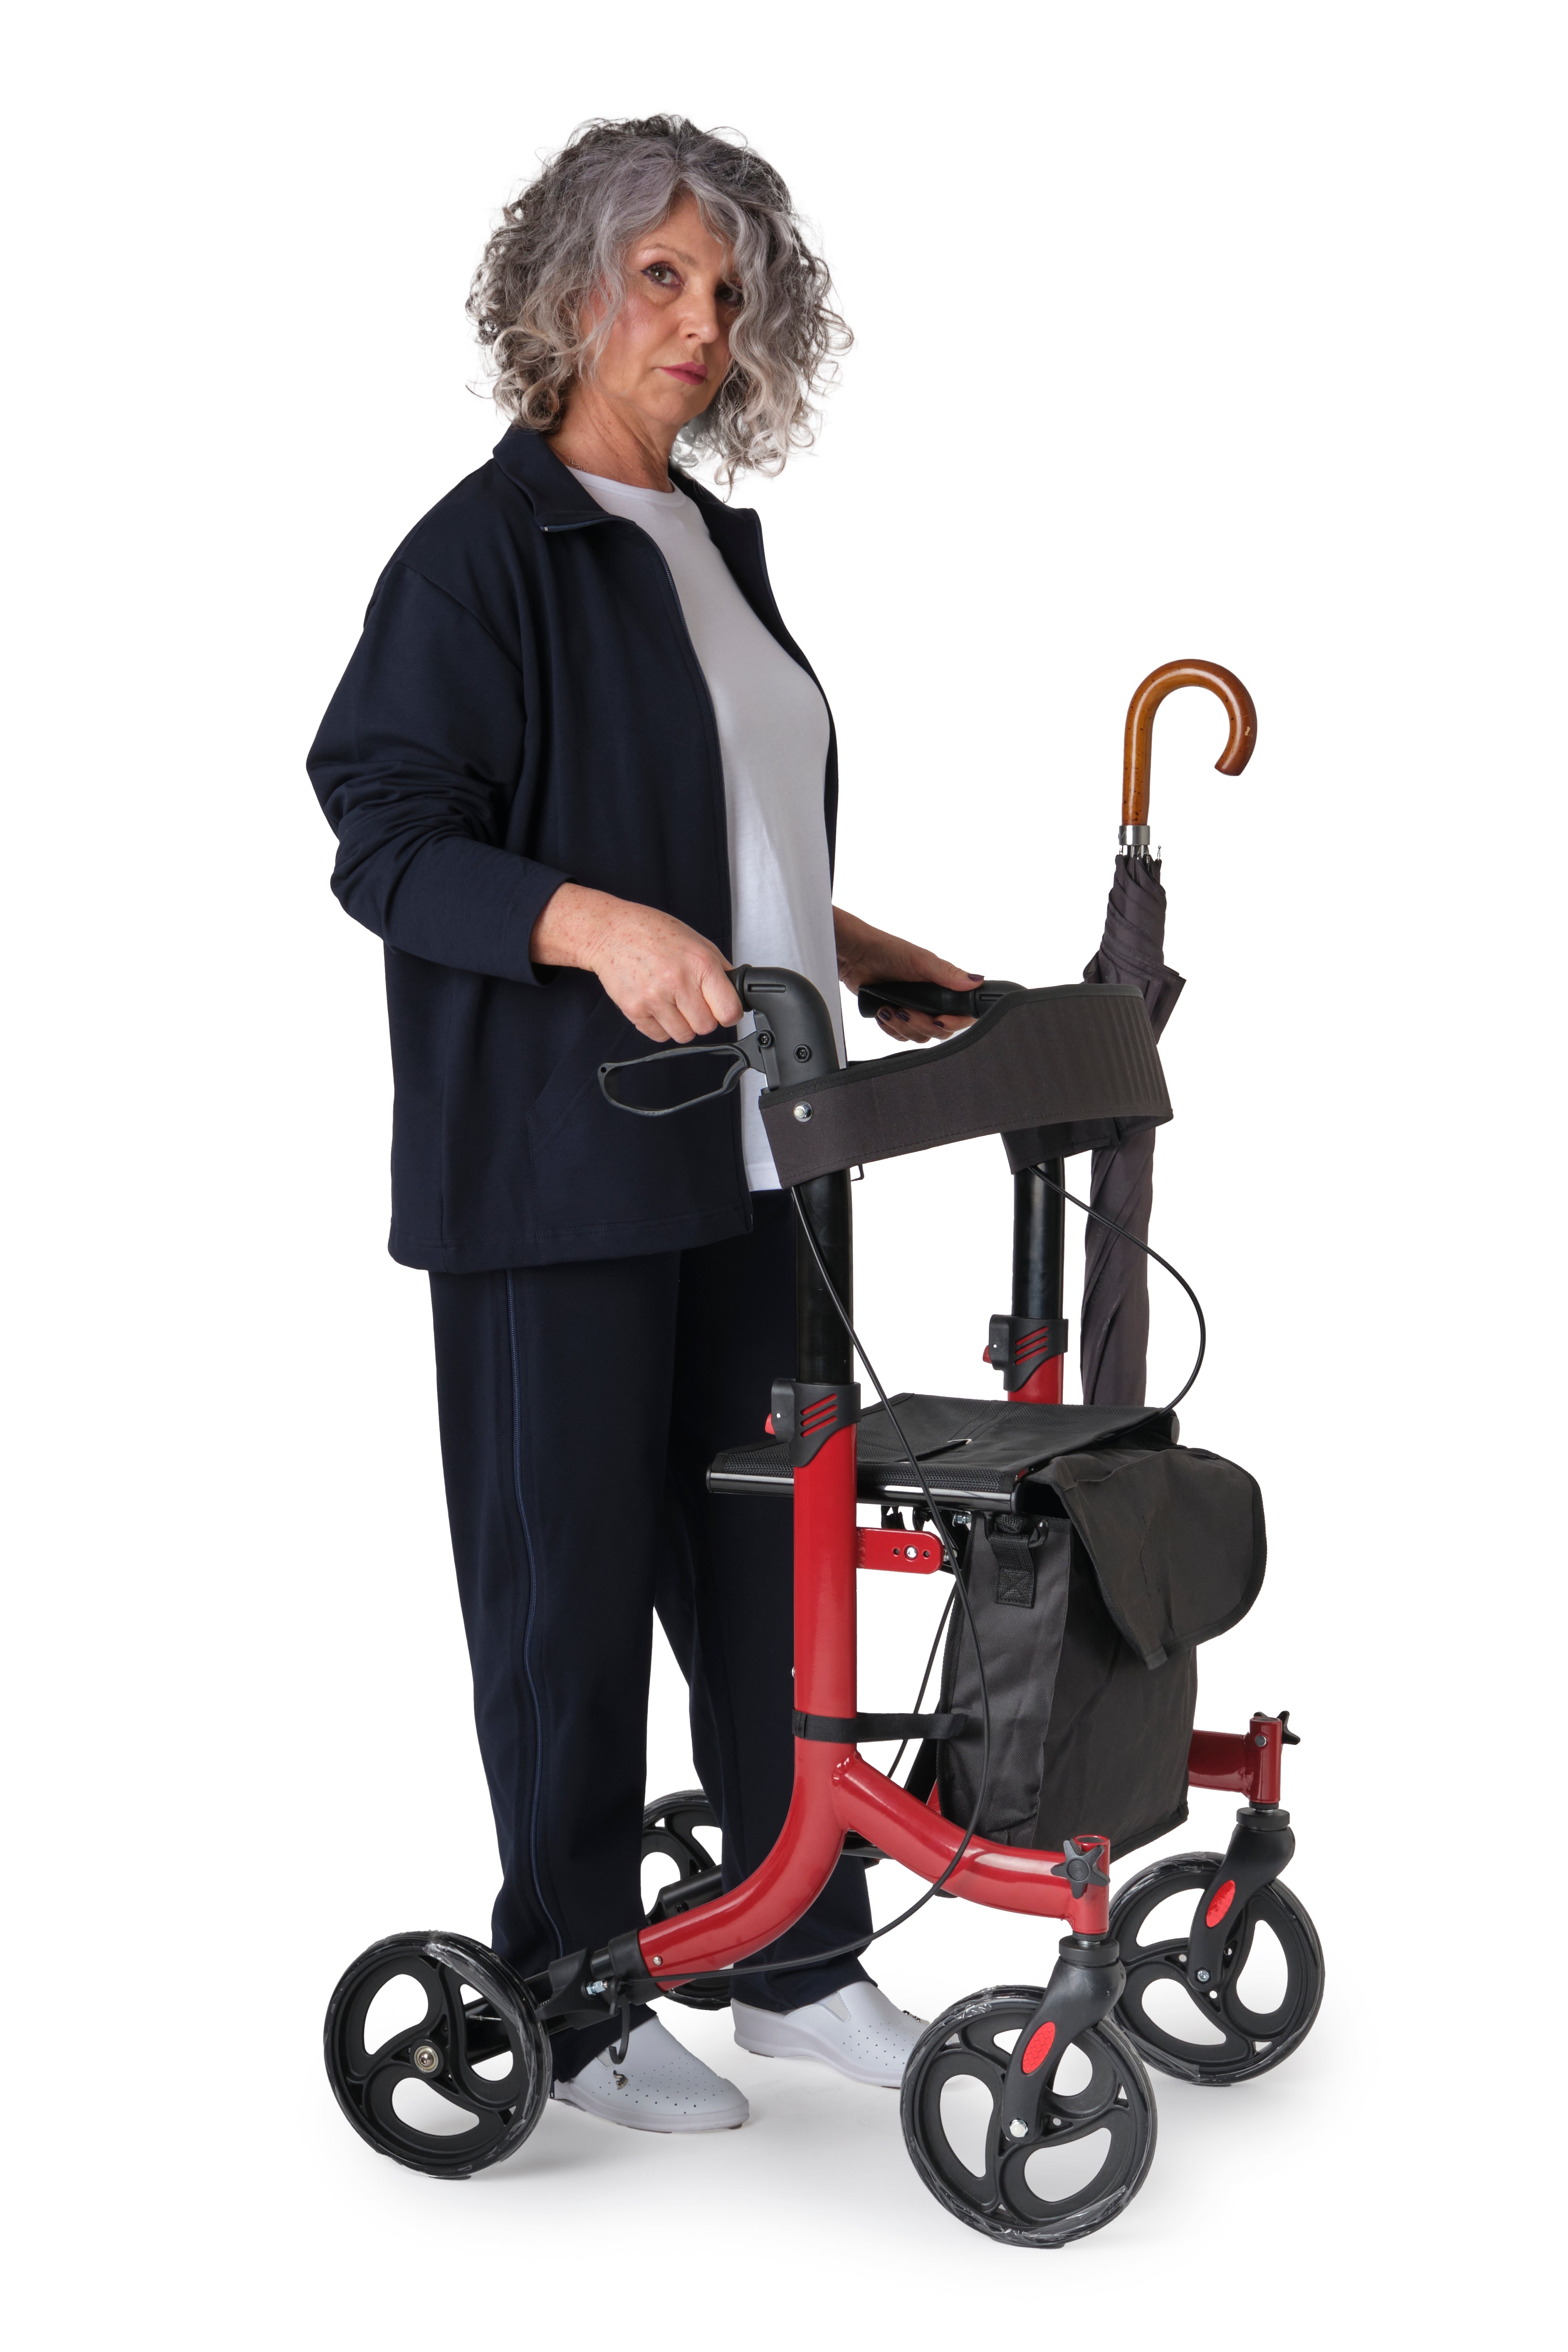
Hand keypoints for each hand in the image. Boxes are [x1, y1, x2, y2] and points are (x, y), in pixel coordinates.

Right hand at [530, 884, 743, 1042]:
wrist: (611, 931)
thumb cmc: (653, 933)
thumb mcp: (696, 941)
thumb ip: (719, 969)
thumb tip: (736, 993)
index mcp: (700, 964)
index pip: (729, 1010)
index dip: (729, 1014)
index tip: (723, 1010)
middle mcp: (678, 982)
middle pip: (706, 1027)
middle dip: (703, 1018)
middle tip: (692, 1002)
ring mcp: (654, 998)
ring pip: (684, 1036)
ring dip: (682, 1024)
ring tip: (673, 1003)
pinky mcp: (634, 1009)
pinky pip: (659, 1036)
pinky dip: (661, 1027)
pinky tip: (656, 1006)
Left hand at [832, 907, 983, 1042]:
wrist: (855, 956)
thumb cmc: (887, 950)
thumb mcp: (921, 960)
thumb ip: (947, 974)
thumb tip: (976, 981)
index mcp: (943, 985)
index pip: (962, 1014)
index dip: (955, 1022)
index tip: (939, 1019)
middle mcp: (932, 1000)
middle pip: (940, 1031)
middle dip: (921, 1024)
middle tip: (905, 1010)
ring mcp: (914, 1010)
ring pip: (919, 1036)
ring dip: (903, 1026)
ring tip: (889, 1008)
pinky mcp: (897, 1017)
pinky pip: (901, 1036)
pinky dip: (891, 1028)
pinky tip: (883, 1012)